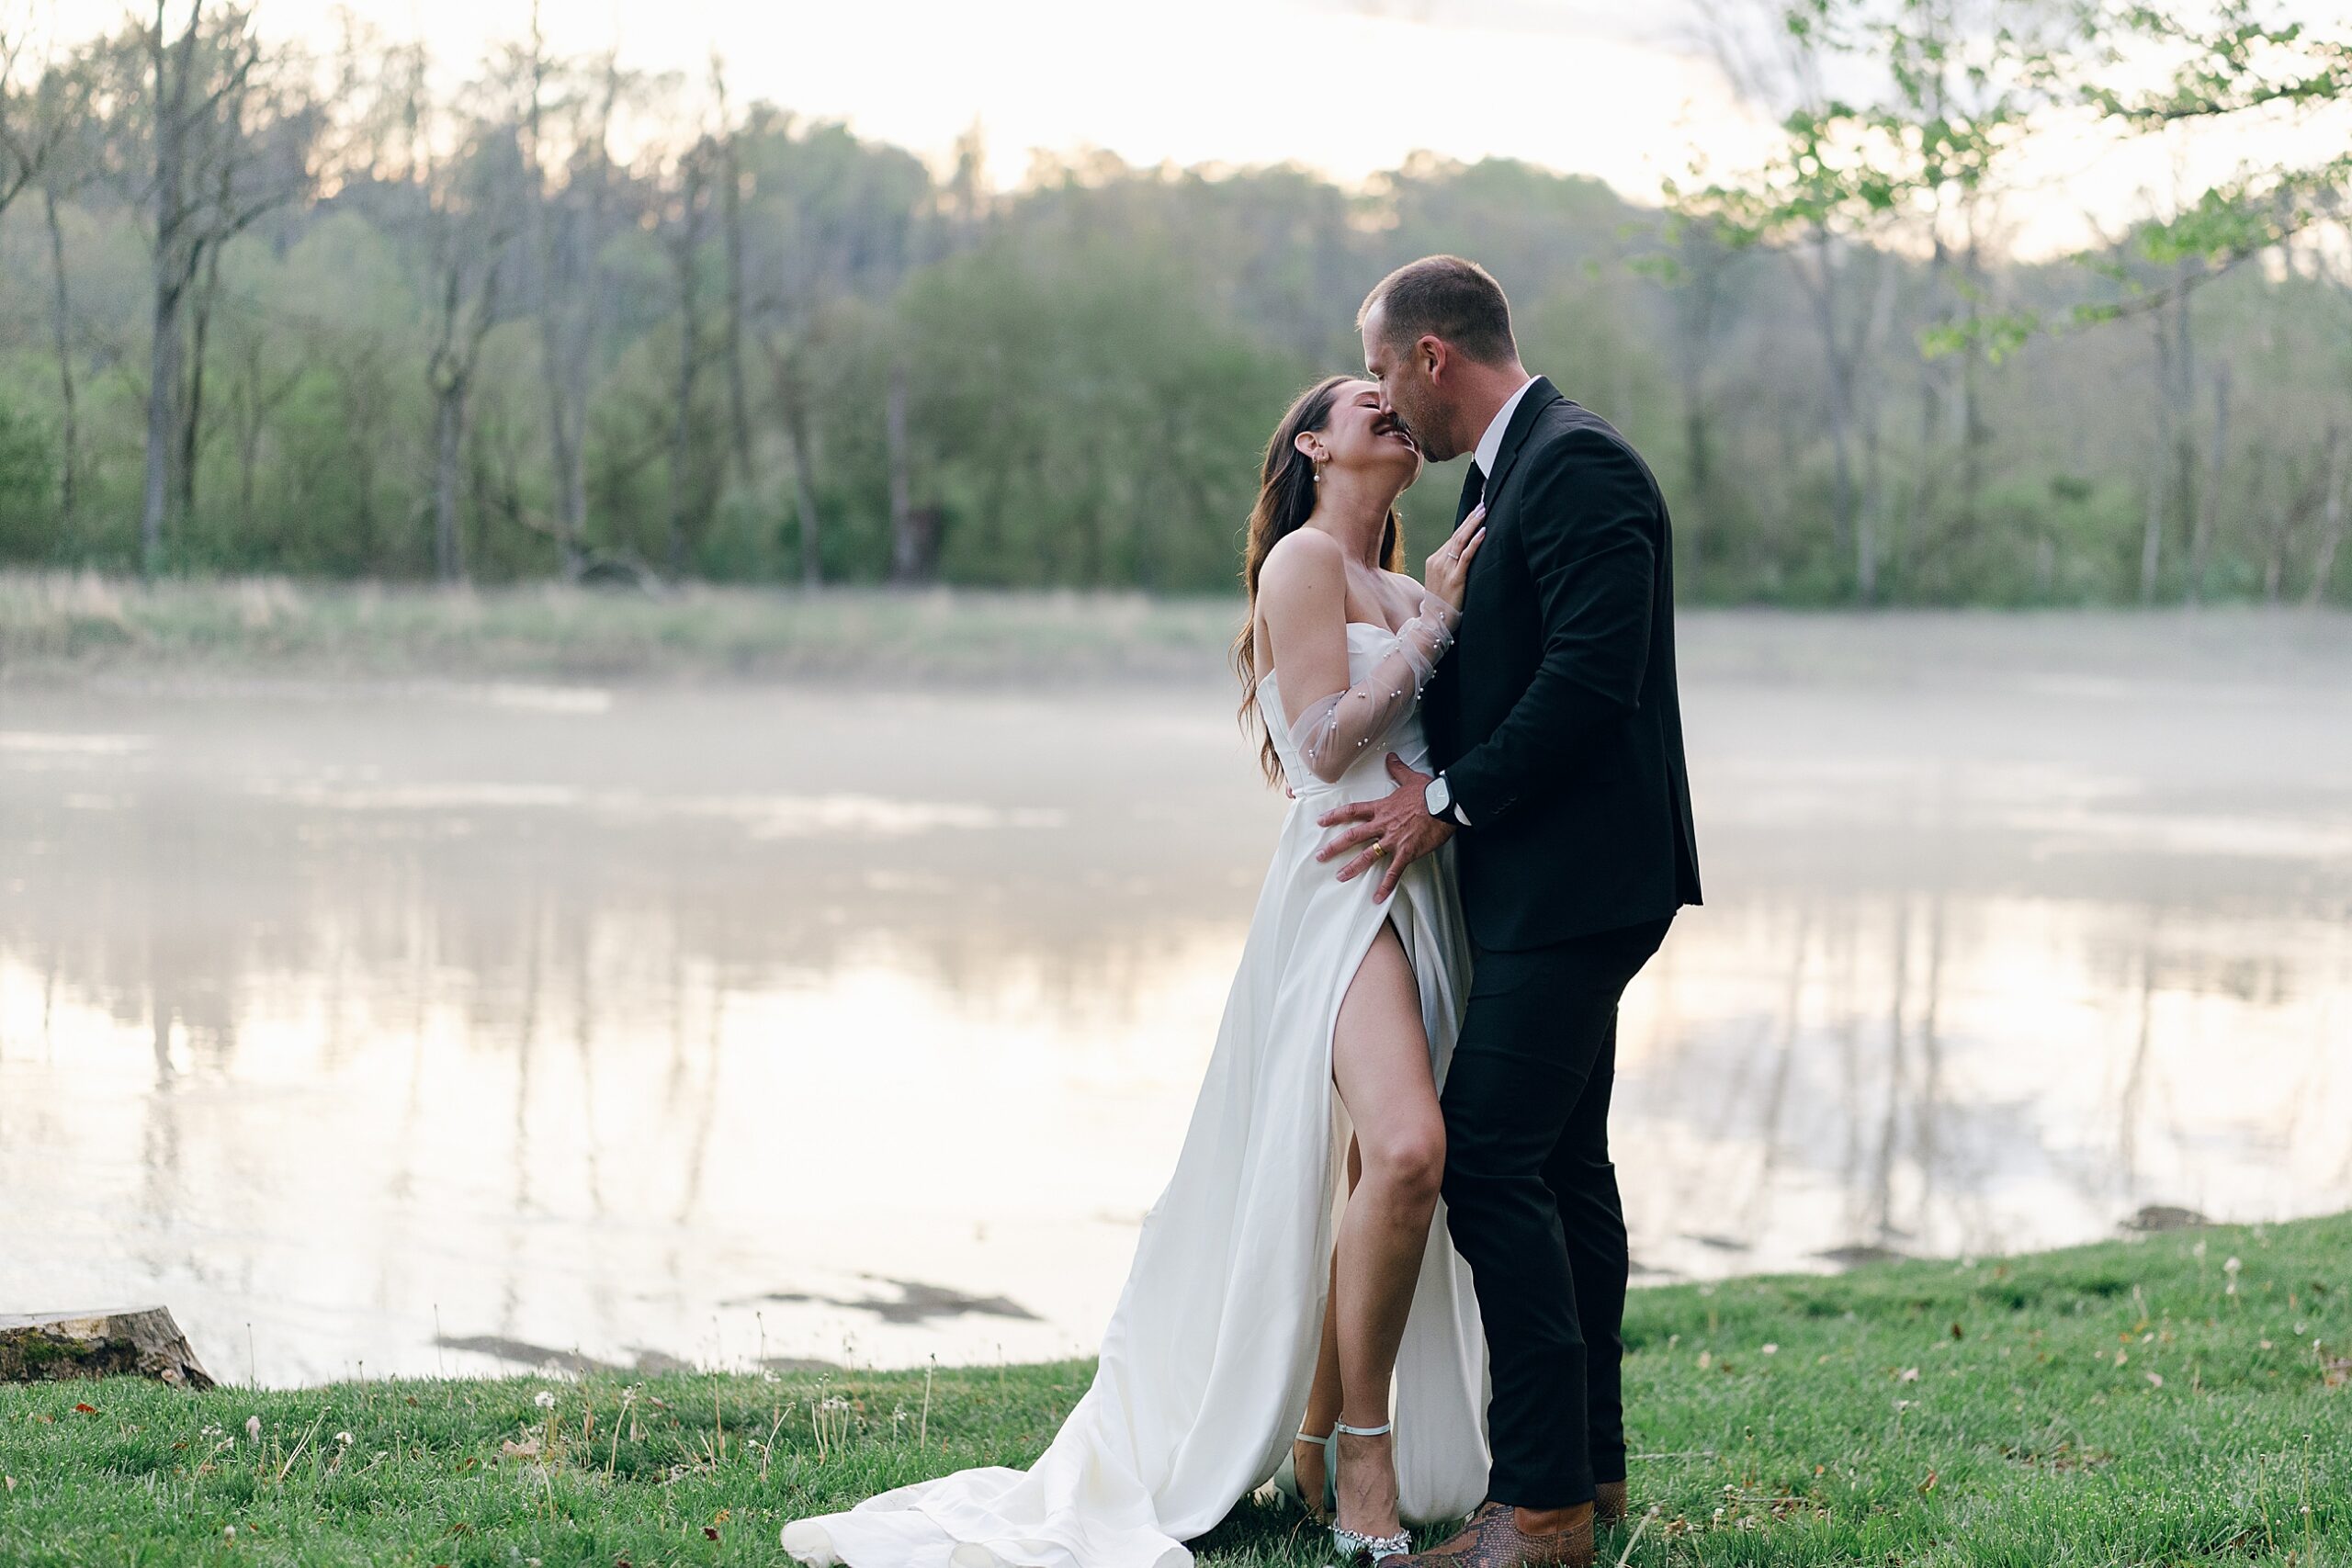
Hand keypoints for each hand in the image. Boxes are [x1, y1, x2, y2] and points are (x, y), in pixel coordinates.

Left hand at [1315, 755, 1453, 901]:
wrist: (1445, 803)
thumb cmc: (1430, 792)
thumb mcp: (1410, 778)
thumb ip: (1397, 769)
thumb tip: (1391, 758)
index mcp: (1382, 808)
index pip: (1353, 811)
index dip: (1335, 816)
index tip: (1321, 821)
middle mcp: (1383, 825)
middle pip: (1353, 836)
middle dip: (1335, 847)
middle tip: (1321, 856)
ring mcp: (1394, 840)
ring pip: (1368, 856)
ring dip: (1353, 867)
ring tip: (1340, 877)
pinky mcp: (1407, 852)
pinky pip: (1394, 871)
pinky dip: (1386, 885)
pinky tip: (1378, 897)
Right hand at [1424, 506, 1487, 609]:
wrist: (1433, 623)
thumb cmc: (1440, 604)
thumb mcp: (1441, 581)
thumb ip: (1450, 567)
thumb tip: (1464, 557)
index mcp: (1434, 560)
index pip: (1452, 538)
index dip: (1465, 524)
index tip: (1476, 511)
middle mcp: (1438, 561)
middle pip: (1456, 535)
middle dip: (1470, 518)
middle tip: (1483, 505)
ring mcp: (1446, 569)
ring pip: (1460, 541)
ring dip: (1473, 524)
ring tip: (1483, 512)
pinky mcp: (1455, 579)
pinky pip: (1465, 556)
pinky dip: (1474, 542)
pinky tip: (1482, 532)